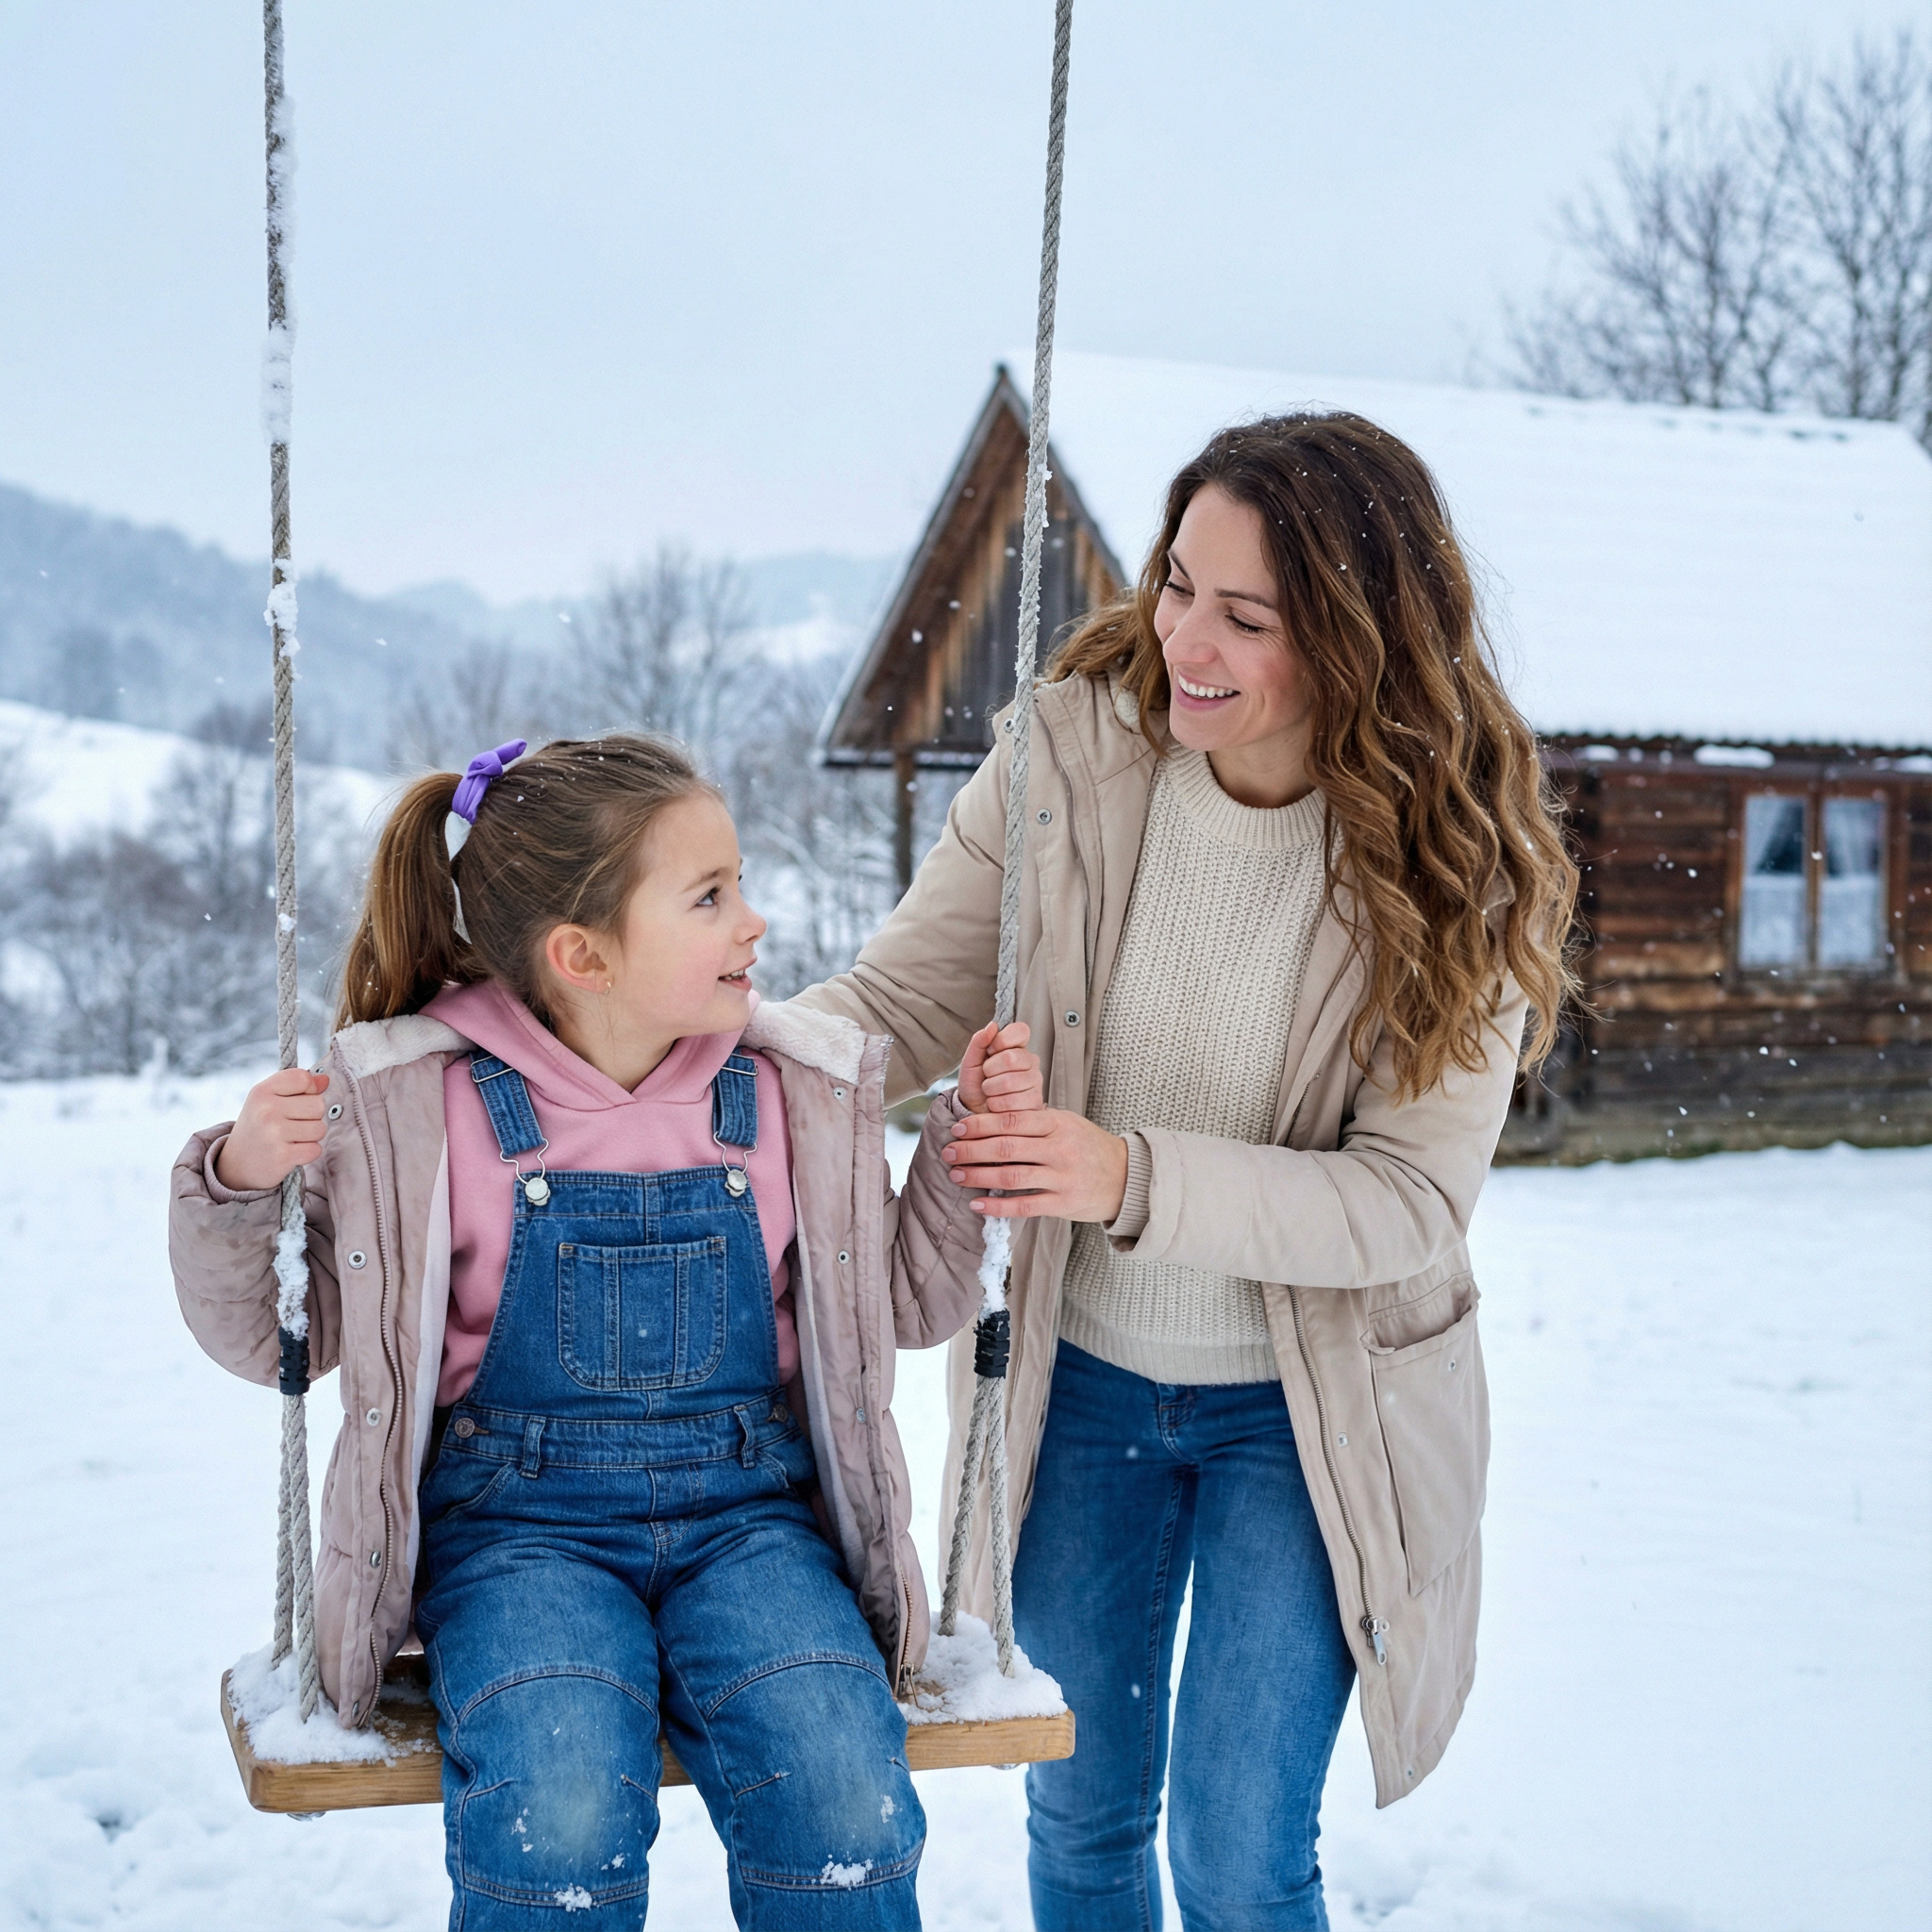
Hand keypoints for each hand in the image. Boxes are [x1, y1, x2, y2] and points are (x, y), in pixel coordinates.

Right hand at [214, 1068, 330, 1192]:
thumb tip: (325, 1079)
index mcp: (261, 1092)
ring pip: (320, 1128)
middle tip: (290, 1125)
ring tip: (290, 1139)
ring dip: (310, 1137)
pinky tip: (291, 1152)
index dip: (309, 1089)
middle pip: (318, 1105)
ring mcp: (274, 1134)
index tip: (296, 1101)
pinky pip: (316, 1149)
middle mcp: (266, 1110)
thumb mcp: (267, 1100)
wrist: (236, 1165)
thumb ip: (295, 1086)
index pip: (303, 1078)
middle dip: (311, 1117)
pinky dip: (308, 1153)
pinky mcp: (283, 1156)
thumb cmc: (258, 1127)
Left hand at [942, 1104, 1129, 1224]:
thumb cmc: (1088, 1146)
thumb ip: (1034, 1121)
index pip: (1011, 1120)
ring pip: (1012, 1176)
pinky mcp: (1064, 1204)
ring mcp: (1062, 1177)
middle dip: (972, 1150)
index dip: (981, 1124)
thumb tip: (990, 1118)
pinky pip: (1025, 1206)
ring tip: (956, 1175)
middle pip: (1006, 1148)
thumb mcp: (1066, 1123)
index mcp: (1057, 1123)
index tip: (958, 1128)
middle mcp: (1059, 1149)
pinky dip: (998, 1207)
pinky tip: (977, 1204)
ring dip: (979, 1176)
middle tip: (948, 1152)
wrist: (1126, 1176)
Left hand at [956, 1020, 1040, 1115]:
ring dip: (990, 1089)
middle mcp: (1031, 1062)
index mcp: (1018, 1046)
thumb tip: (992, 1026)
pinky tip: (997, 1104)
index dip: (1002, 1040)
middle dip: (989, 1070)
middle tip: (987, 1076)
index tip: (990, 1051)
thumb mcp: (971, 1060)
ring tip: (990, 1091)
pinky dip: (996, 1104)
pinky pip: (1012, 1101)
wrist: (975, 1110)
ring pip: (1010, 1082)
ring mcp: (1036, 1082)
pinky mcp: (1035, 1102)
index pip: (1021, 1031)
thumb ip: (979, 1041)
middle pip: (1011, 1058)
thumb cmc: (975, 1083)